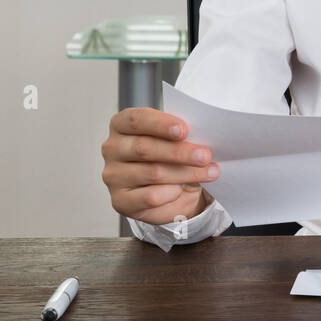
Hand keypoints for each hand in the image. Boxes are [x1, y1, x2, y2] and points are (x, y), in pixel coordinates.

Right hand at [100, 107, 218, 225]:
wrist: (173, 191)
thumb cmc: (172, 158)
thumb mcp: (177, 140)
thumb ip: (181, 135)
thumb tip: (200, 137)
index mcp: (121, 125)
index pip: (136, 120)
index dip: (160, 124)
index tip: (184, 130)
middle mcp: (112, 149)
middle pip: (144, 148)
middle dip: (179, 152)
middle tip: (205, 155)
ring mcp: (113, 176)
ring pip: (152, 173)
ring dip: (185, 173)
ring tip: (208, 172)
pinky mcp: (120, 201)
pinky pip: (151, 197)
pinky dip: (172, 193)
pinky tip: (182, 189)